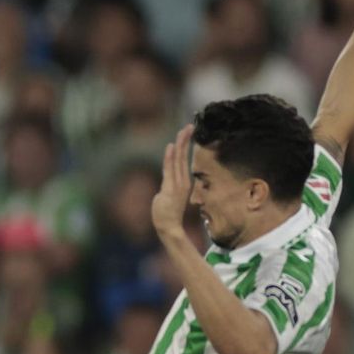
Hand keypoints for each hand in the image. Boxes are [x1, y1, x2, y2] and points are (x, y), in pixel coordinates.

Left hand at [152, 124, 194, 239]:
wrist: (169, 227)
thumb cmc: (167, 214)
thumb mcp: (167, 195)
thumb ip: (167, 186)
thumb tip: (165, 183)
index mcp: (183, 181)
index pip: (184, 159)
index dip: (186, 145)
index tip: (187, 131)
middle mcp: (183, 181)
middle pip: (184, 156)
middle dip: (186, 140)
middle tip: (189, 126)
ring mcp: (178, 185)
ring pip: (179, 160)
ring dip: (180, 145)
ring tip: (183, 131)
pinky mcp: (171, 189)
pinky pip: (170, 170)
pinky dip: (170, 158)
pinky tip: (172, 146)